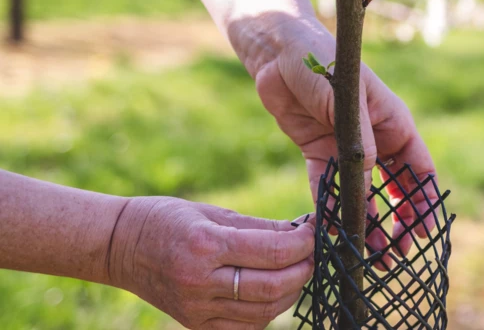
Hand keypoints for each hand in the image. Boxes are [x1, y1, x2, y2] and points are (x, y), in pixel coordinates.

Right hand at [108, 197, 313, 329]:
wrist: (118, 246)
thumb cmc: (167, 219)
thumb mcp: (213, 213)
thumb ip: (260, 226)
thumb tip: (302, 230)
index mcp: (205, 246)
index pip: (272, 250)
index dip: (304, 242)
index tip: (316, 229)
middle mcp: (201, 282)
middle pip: (273, 286)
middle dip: (304, 268)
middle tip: (313, 252)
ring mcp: (197, 309)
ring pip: (264, 312)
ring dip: (291, 291)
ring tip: (298, 269)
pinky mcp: (196, 325)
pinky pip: (246, 327)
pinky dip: (268, 311)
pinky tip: (274, 291)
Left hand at [167, 0, 438, 259]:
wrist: (276, 48)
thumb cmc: (320, 55)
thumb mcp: (343, 90)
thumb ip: (357, 132)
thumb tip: (371, 174)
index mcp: (391, 120)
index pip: (417, 165)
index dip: (423, 199)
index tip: (425, 230)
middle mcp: (374, 138)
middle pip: (394, 187)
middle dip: (398, 221)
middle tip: (396, 254)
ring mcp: (346, 148)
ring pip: (362, 194)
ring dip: (367, 223)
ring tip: (368, 255)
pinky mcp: (318, 152)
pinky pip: (329, 187)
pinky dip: (332, 210)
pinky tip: (334, 235)